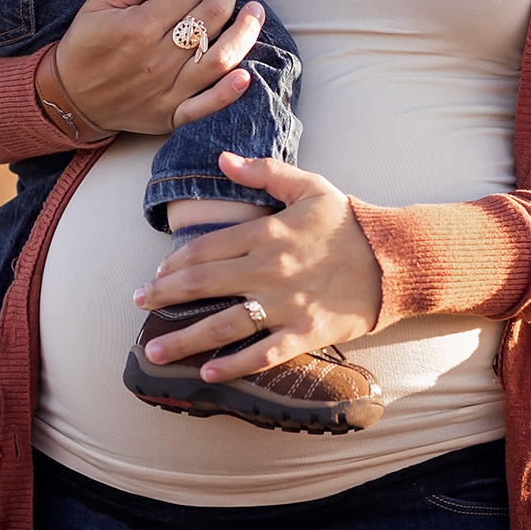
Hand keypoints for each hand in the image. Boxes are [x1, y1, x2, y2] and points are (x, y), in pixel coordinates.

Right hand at [55, 0, 264, 134]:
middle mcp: (156, 59)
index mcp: (138, 27)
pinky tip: (246, 74)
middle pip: (209, 19)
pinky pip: (205, 107)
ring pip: (218, 58)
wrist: (68, 97)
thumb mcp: (99, 3)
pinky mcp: (169, 116)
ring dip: (244, 32)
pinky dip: (228, 94)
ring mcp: (166, 90)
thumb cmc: (85, 46)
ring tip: (255, 11)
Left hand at [133, 152, 382, 381]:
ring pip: (224, 323)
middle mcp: (268, 269)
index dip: (173, 263)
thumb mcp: (309, 186)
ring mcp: (285, 305)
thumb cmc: (348, 222)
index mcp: (266, 233)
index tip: (156, 274)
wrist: (393, 259)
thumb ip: (264, 171)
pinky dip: (234, 364)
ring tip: (154, 351)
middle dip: (163, 296)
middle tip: (137, 305)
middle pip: (203, 284)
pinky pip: (263, 352)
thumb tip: (223, 158)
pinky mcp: (304, 333)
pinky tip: (207, 371)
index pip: (205, 248)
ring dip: (185, 339)